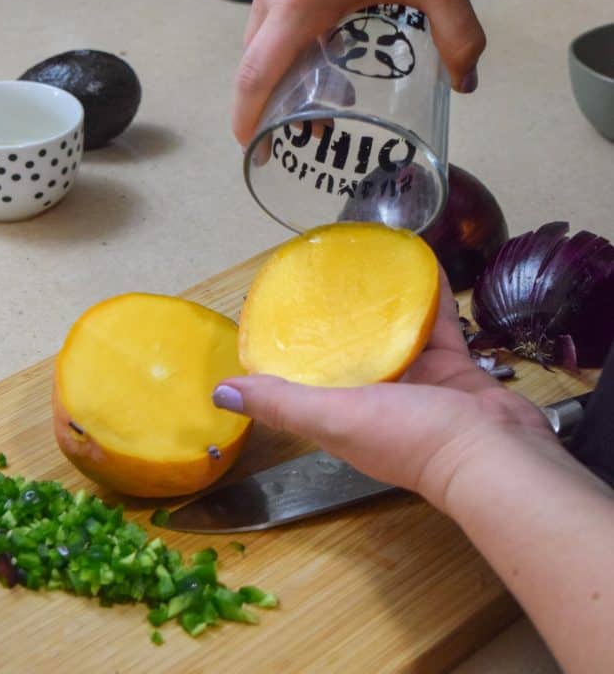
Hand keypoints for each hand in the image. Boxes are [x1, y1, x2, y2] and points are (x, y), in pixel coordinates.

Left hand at [213, 271, 554, 514]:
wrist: (497, 452)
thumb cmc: (413, 439)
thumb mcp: (336, 419)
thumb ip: (282, 404)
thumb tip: (221, 392)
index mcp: (346, 416)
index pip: (309, 380)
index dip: (293, 351)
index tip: (279, 313)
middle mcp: (380, 401)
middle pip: (353, 353)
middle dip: (340, 321)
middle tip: (326, 277)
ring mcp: (421, 384)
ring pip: (396, 335)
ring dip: (384, 306)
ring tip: (369, 265)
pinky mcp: (455, 367)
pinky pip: (438, 324)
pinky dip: (430, 297)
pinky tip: (420, 265)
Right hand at [232, 0, 485, 145]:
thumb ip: (459, 38)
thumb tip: (467, 84)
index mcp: (300, 2)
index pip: (256, 75)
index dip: (249, 117)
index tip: (252, 146)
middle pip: (254, 60)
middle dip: (269, 101)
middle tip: (296, 131)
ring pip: (261, 32)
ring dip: (280, 66)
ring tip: (316, 92)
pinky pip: (269, 5)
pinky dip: (284, 34)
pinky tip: (322, 37)